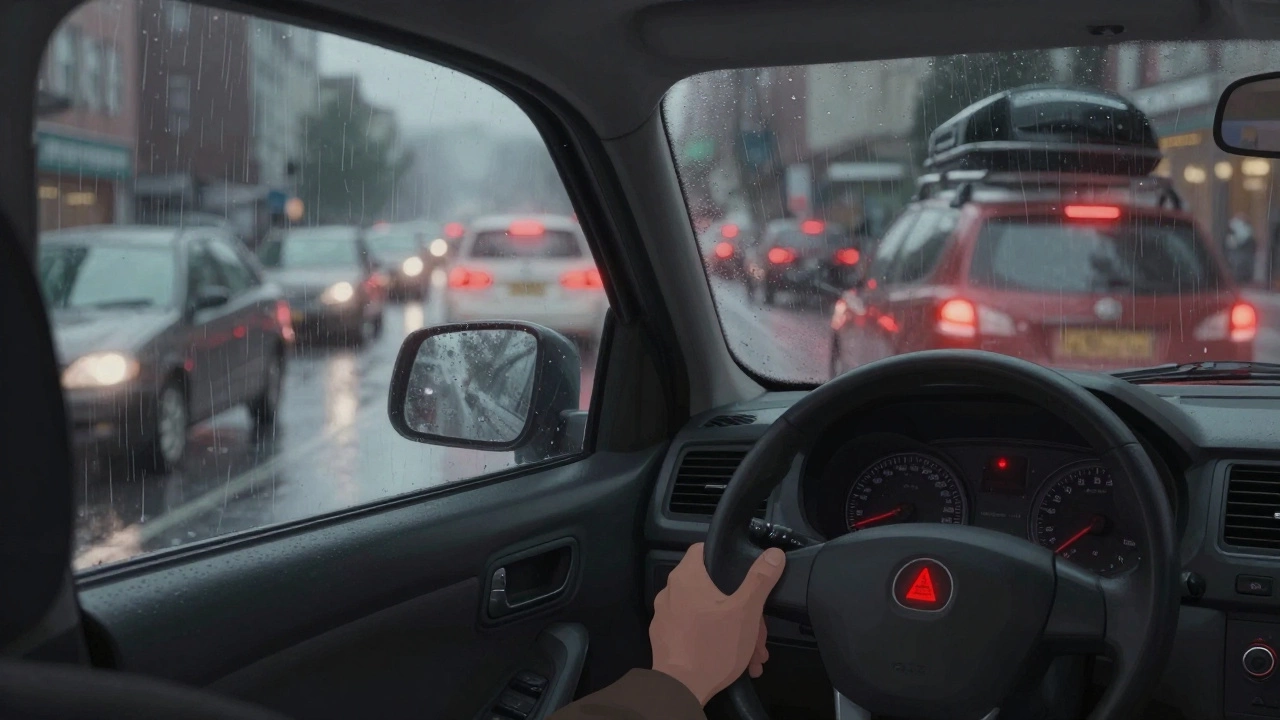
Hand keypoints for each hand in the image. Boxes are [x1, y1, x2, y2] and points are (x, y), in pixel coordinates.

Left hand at [649, 542, 785, 705]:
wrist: (681, 690)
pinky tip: (736, 659)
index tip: (741, 571)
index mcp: (686, 577)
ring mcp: (665, 616)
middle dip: (741, 610)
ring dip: (733, 629)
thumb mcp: (745, 611)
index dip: (724, 556)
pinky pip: (694, 631)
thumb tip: (774, 554)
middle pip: (711, 588)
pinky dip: (714, 640)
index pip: (702, 550)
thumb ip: (760, 580)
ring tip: (753, 653)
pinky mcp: (665, 638)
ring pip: (706, 613)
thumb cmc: (713, 646)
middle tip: (759, 631)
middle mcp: (670, 592)